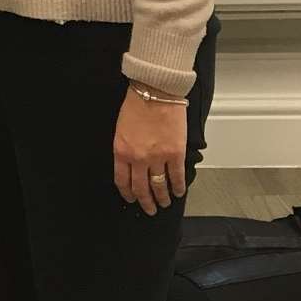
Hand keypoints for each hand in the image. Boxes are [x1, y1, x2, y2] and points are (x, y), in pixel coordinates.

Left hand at [112, 85, 186, 215]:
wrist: (155, 90)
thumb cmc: (136, 104)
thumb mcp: (121, 129)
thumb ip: (125, 149)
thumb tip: (132, 165)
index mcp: (121, 152)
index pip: (122, 181)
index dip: (128, 194)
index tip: (132, 199)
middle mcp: (138, 159)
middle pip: (141, 189)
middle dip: (146, 202)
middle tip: (150, 209)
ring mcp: (158, 158)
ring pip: (160, 186)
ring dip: (163, 198)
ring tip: (165, 203)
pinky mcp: (175, 154)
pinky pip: (177, 177)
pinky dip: (179, 187)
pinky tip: (179, 192)